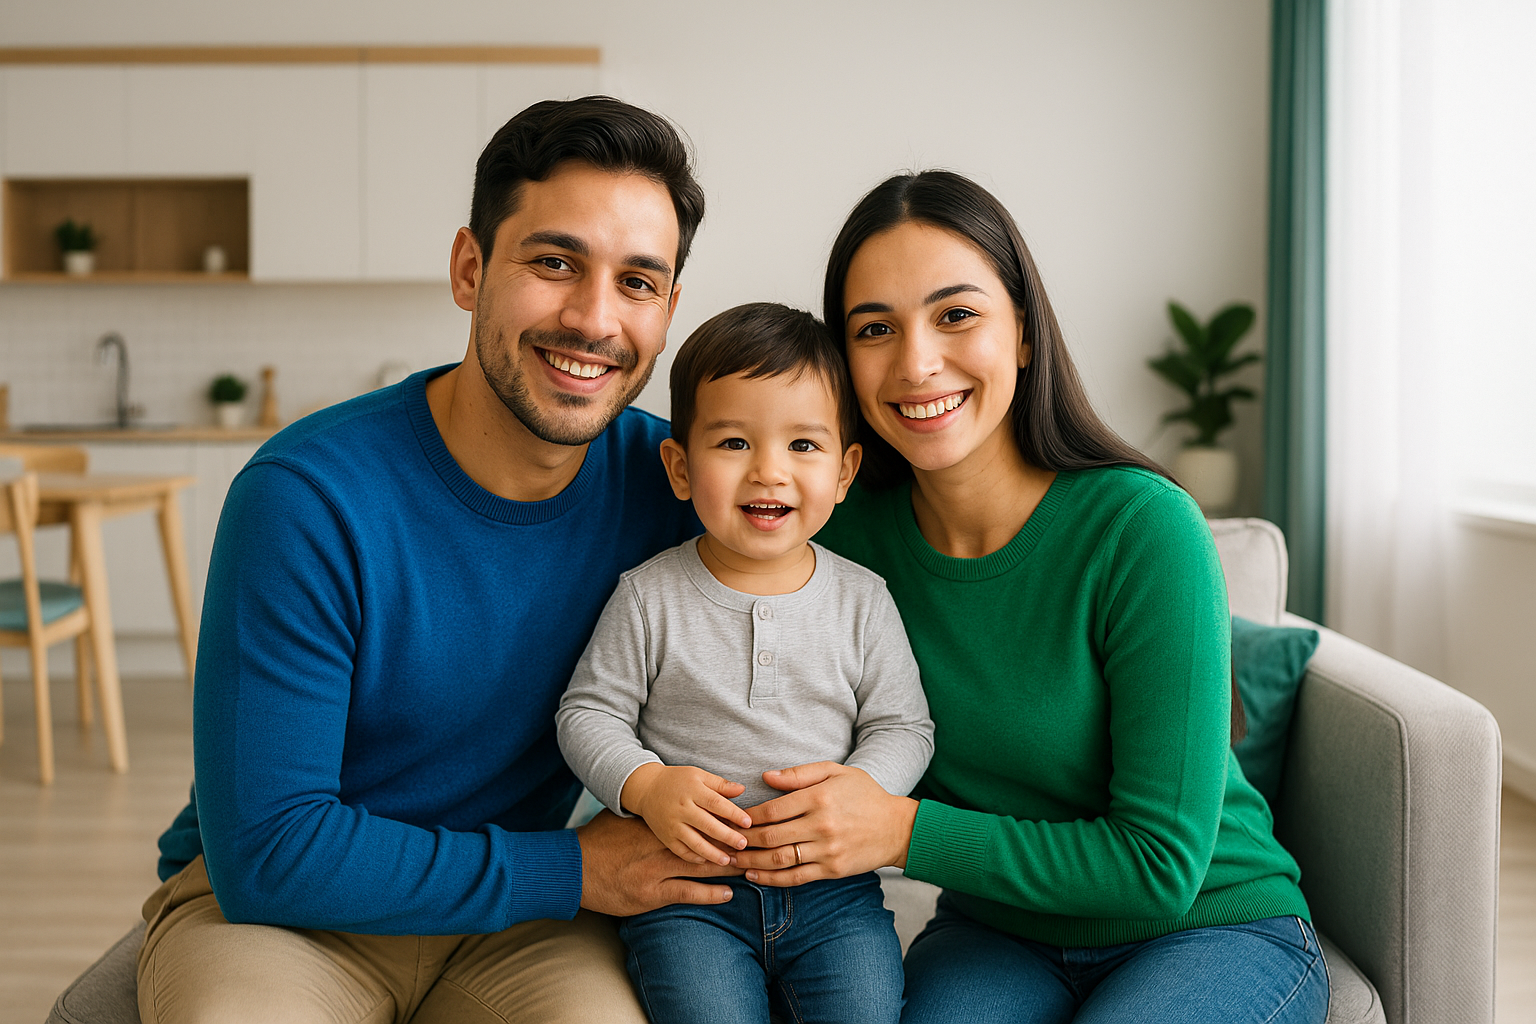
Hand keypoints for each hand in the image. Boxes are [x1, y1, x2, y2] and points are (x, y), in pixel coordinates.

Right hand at [576, 810, 739, 915]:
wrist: (574, 868)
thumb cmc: (599, 841)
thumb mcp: (624, 819)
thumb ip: (649, 813)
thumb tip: (669, 801)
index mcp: (657, 823)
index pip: (698, 818)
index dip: (724, 819)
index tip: (746, 820)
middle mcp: (660, 843)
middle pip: (706, 840)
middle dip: (733, 842)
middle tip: (759, 842)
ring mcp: (657, 869)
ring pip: (702, 866)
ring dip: (727, 866)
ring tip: (750, 866)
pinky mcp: (651, 892)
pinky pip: (687, 892)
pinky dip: (710, 893)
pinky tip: (728, 893)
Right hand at [620, 763, 752, 865]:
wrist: (646, 788)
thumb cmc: (678, 780)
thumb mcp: (698, 775)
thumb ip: (720, 784)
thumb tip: (742, 790)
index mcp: (692, 790)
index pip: (716, 803)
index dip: (733, 814)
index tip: (748, 823)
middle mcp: (682, 808)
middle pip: (708, 825)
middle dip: (727, 837)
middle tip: (743, 845)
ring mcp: (672, 825)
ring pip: (695, 843)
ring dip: (712, 853)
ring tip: (728, 860)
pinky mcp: (665, 837)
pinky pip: (681, 851)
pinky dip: (695, 858)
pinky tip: (708, 861)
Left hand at [732, 762, 919, 886]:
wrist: (897, 827)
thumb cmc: (864, 794)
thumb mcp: (836, 772)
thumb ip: (800, 774)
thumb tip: (766, 777)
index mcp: (819, 798)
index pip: (772, 809)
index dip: (748, 816)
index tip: (732, 818)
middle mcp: (821, 825)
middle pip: (770, 836)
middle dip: (742, 840)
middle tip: (722, 841)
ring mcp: (827, 850)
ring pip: (779, 859)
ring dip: (751, 861)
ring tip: (731, 860)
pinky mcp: (832, 870)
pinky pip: (796, 878)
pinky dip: (772, 879)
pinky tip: (754, 875)